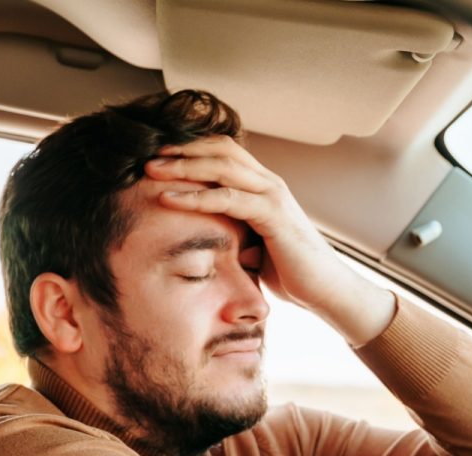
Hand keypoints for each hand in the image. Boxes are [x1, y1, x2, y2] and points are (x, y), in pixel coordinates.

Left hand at [144, 136, 394, 344]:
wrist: (326, 291)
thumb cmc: (291, 272)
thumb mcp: (255, 244)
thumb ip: (235, 231)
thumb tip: (206, 237)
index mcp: (264, 186)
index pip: (224, 151)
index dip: (191, 148)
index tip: (158, 156)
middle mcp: (269, 183)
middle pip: (219, 149)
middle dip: (180, 149)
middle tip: (145, 155)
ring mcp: (273, 196)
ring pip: (221, 166)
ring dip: (182, 166)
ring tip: (150, 170)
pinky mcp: (273, 215)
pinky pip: (228, 198)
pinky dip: (196, 196)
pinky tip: (169, 199)